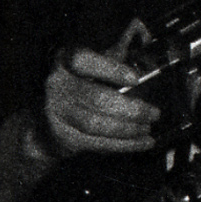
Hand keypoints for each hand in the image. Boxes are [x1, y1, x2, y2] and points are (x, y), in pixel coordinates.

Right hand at [37, 41, 161, 161]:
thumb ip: (113, 58)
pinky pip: (97, 143)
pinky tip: (142, 142)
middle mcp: (57, 85)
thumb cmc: (78, 85)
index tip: (135, 78)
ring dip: (128, 129)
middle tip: (154, 113)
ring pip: (96, 124)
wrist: (47, 119)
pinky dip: (124, 144)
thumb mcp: (91, 65)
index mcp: (65, 60)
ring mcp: (57, 113)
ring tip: (148, 128)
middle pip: (96, 98)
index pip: (83, 60)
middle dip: (131, 109)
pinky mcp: (64, 136)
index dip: (109, 69)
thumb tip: (145, 57)